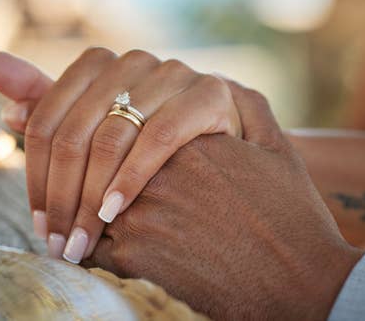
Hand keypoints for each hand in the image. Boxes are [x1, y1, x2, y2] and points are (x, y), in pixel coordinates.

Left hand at [0, 47, 241, 262]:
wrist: (237, 166)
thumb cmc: (166, 155)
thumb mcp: (108, 135)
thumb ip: (56, 113)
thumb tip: (7, 114)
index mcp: (100, 66)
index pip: (47, 121)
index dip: (36, 175)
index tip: (40, 221)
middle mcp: (133, 63)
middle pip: (73, 133)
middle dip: (60, 196)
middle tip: (57, 241)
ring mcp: (172, 74)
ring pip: (109, 137)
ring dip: (89, 199)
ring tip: (81, 242)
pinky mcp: (208, 94)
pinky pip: (156, 139)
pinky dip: (129, 179)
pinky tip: (114, 214)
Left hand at [86, 97, 363, 319]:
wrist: (301, 283)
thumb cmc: (291, 218)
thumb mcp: (276, 148)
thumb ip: (247, 105)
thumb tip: (221, 81)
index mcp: (186, 136)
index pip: (120, 121)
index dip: (101, 137)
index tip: (87, 148)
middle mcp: (158, 168)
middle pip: (94, 153)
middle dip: (71, 170)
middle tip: (62, 192)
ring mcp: (142, 210)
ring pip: (83, 197)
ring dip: (71, 209)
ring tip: (65, 226)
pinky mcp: (134, 255)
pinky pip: (90, 245)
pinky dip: (84, 249)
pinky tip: (88, 255)